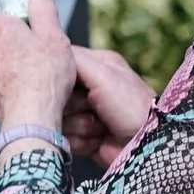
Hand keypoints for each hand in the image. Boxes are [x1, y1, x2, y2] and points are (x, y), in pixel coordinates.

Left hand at [0, 0, 75, 132]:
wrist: (30, 116)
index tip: (37, 33)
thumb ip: (44, 10)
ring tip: (34, 75)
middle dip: (16, 42)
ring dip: (10, 63)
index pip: (2, 15)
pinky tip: (24, 90)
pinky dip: (6, 82)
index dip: (20, 23)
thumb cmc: (46, 76)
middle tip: (40, 55)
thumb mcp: (54, 38)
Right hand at [65, 45, 157, 166]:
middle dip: (70, 106)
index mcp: (96, 65)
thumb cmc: (131, 107)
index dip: (57, 77)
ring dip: (78, 125)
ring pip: (56, 117)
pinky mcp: (80, 136)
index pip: (58, 64)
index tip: (65, 86)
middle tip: (92, 108)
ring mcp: (83, 113)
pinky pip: (62, 137)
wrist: (149, 146)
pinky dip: (80, 141)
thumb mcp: (104, 74)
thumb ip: (73, 58)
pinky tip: (98, 140)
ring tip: (100, 127)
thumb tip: (45, 47)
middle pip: (53, 95)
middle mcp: (88, 87)